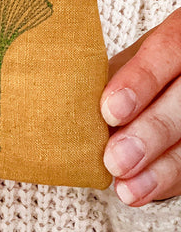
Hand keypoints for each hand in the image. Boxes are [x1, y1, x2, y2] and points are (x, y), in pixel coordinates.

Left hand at [101, 8, 180, 205]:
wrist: (158, 89)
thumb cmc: (132, 74)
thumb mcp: (123, 66)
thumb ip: (106, 79)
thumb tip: (62, 103)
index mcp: (176, 41)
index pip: (167, 51)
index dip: (141, 81)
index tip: (109, 110)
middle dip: (150, 131)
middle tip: (115, 159)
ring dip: (160, 167)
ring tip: (127, 186)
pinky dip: (164, 180)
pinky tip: (138, 191)